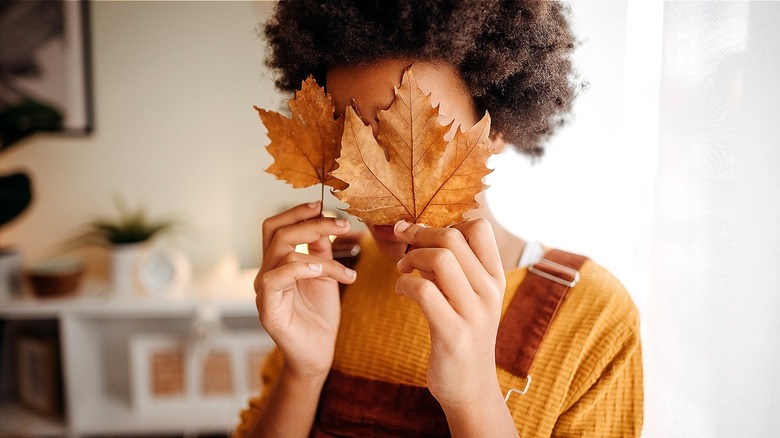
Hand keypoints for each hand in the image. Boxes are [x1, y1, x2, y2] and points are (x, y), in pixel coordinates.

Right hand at [255, 201, 356, 379]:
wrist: (318, 355)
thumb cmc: (319, 317)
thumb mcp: (325, 276)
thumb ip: (320, 251)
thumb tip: (324, 221)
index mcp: (277, 264)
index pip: (276, 227)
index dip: (297, 212)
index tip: (323, 205)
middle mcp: (266, 274)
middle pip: (276, 232)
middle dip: (310, 222)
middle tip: (342, 224)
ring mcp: (263, 291)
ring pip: (282, 252)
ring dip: (320, 254)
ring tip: (347, 268)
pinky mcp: (267, 310)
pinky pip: (274, 279)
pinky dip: (299, 269)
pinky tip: (320, 272)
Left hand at [393, 219, 506, 407]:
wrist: (471, 387)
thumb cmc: (462, 333)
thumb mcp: (467, 296)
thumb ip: (452, 267)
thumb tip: (419, 232)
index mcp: (495, 277)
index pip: (479, 227)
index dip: (446, 222)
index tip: (424, 234)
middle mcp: (489, 291)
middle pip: (453, 237)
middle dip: (419, 234)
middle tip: (403, 244)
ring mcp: (473, 313)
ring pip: (440, 259)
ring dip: (411, 258)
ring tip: (402, 269)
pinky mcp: (453, 333)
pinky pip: (424, 292)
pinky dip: (404, 284)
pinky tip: (401, 290)